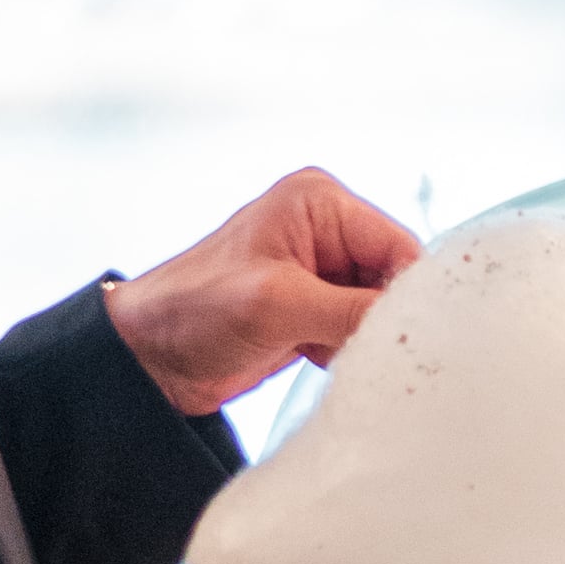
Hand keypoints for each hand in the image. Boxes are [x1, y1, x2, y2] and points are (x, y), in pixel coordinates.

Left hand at [105, 171, 420, 415]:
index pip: (399, 245)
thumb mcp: (280, 305)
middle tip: (362, 349)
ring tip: (327, 353)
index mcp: (320, 202)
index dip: (408, 292)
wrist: (146, 357)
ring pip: (377, 309)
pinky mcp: (310, 308)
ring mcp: (318, 270)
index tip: (406, 335)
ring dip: (362, 338)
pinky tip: (315, 361)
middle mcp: (325, 229)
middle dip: (383, 318)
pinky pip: (354, 330)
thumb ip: (353, 310)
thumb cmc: (194, 311)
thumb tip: (418, 325)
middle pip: (393, 278)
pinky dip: (346, 350)